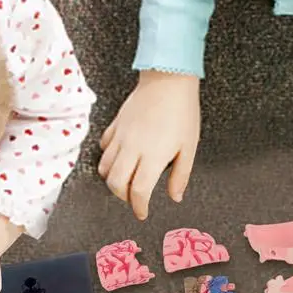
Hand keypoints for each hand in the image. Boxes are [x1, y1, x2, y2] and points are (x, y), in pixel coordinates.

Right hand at [99, 71, 199, 219]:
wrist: (168, 79)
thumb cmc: (182, 111)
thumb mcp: (189, 147)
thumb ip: (180, 175)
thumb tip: (175, 196)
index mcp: (152, 157)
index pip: (138, 191)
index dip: (139, 207)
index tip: (143, 212)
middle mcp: (132, 149)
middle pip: (115, 183)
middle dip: (122, 196)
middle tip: (133, 197)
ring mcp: (120, 136)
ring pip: (104, 167)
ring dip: (112, 179)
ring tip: (125, 180)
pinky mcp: (115, 125)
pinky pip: (104, 147)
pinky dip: (107, 158)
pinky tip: (119, 157)